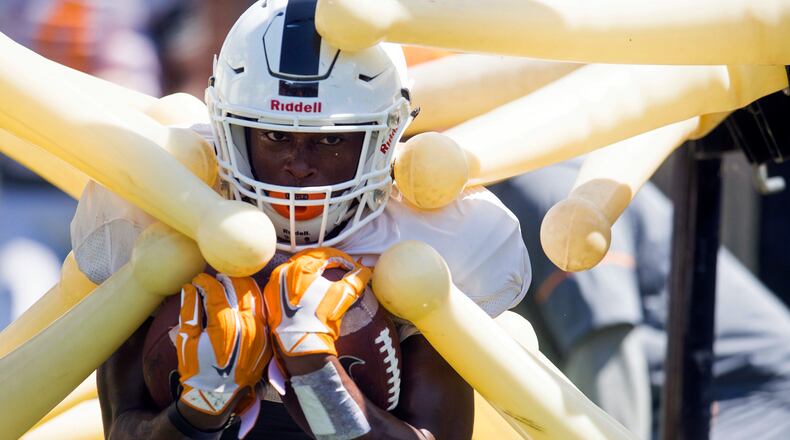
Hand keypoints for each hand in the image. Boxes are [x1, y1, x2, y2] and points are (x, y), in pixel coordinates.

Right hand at [176, 273, 269, 416]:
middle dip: (225, 279)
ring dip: (241, 287)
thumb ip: (189, 311)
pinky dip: (251, 301)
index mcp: (225, 323)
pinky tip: (241, 301)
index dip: (204, 282)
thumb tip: (189, 288)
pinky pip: (262, 311)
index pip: (216, 290)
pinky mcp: (266, 337)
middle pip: (239, 286)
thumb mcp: (187, 340)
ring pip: (254, 296)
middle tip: (214, 279)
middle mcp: (247, 323)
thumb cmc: (198, 369)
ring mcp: (261, 330)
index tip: (196, 280)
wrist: (218, 397)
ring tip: (228, 286)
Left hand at [264, 248, 370, 356]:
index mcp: (301, 266)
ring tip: (327, 278)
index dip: (343, 259)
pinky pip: (286, 281)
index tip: (352, 267)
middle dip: (327, 262)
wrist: (301, 345)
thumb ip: (357, 278)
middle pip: (310, 258)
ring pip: (296, 269)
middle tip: (341, 269)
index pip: (326, 255)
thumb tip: (366, 269)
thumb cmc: (322, 319)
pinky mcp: (270, 296)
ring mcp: (274, 283)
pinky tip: (310, 289)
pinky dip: (299, 281)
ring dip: (312, 270)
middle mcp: (283, 271)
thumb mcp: (344, 296)